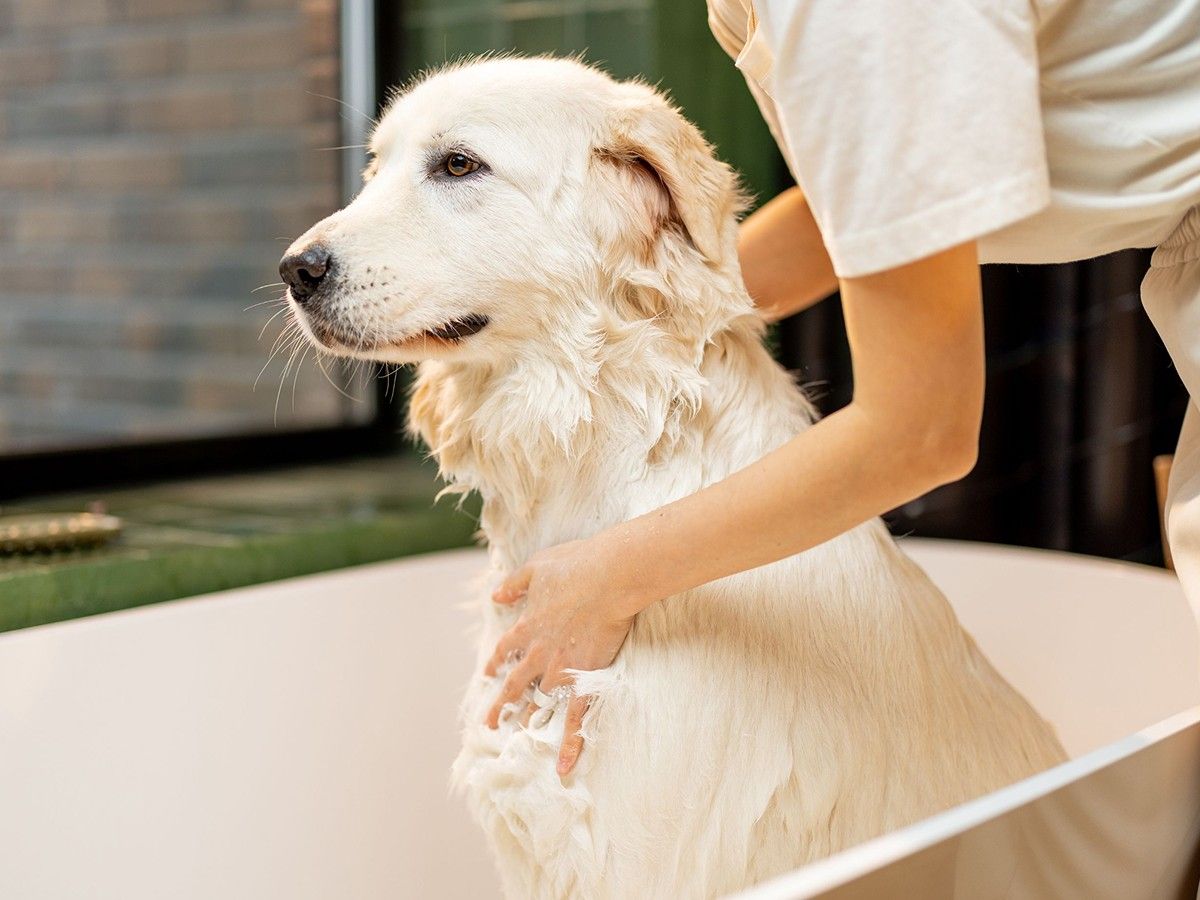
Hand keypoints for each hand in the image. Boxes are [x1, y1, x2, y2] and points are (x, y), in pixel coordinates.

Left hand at [483, 538, 636, 776]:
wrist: (608, 576)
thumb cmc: (575, 565)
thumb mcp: (536, 567)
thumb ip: (514, 583)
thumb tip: (496, 594)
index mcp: (527, 626)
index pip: (505, 650)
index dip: (496, 663)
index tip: (488, 674)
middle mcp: (538, 652)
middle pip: (514, 685)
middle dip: (501, 705)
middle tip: (491, 723)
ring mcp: (560, 669)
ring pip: (540, 702)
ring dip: (531, 720)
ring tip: (522, 739)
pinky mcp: (584, 679)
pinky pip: (575, 719)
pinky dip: (569, 744)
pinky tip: (564, 767)